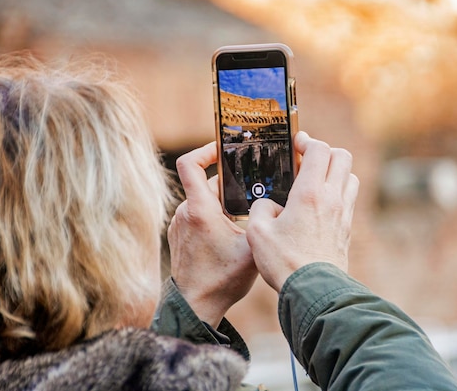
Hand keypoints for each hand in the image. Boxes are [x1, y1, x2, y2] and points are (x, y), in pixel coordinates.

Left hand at [168, 142, 257, 327]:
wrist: (196, 306)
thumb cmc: (222, 280)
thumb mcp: (252, 249)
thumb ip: (264, 223)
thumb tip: (277, 204)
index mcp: (200, 210)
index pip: (190, 163)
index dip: (206, 149)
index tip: (224, 149)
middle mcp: (185, 212)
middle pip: (206, 183)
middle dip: (231, 185)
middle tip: (254, 189)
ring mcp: (180, 224)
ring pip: (204, 200)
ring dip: (223, 202)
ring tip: (246, 214)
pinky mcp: (179, 234)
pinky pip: (197, 214)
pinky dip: (214, 215)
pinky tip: (232, 230)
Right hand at [246, 132, 359, 291]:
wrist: (314, 291)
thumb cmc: (285, 262)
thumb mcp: (258, 232)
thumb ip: (260, 209)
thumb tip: (269, 205)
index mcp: (310, 193)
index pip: (320, 150)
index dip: (307, 141)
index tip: (296, 144)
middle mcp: (333, 198)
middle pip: (342, 156)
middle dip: (325, 151)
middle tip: (306, 159)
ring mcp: (344, 213)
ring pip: (350, 176)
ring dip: (335, 171)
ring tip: (314, 181)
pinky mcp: (347, 229)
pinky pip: (349, 198)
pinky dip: (338, 192)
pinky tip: (319, 205)